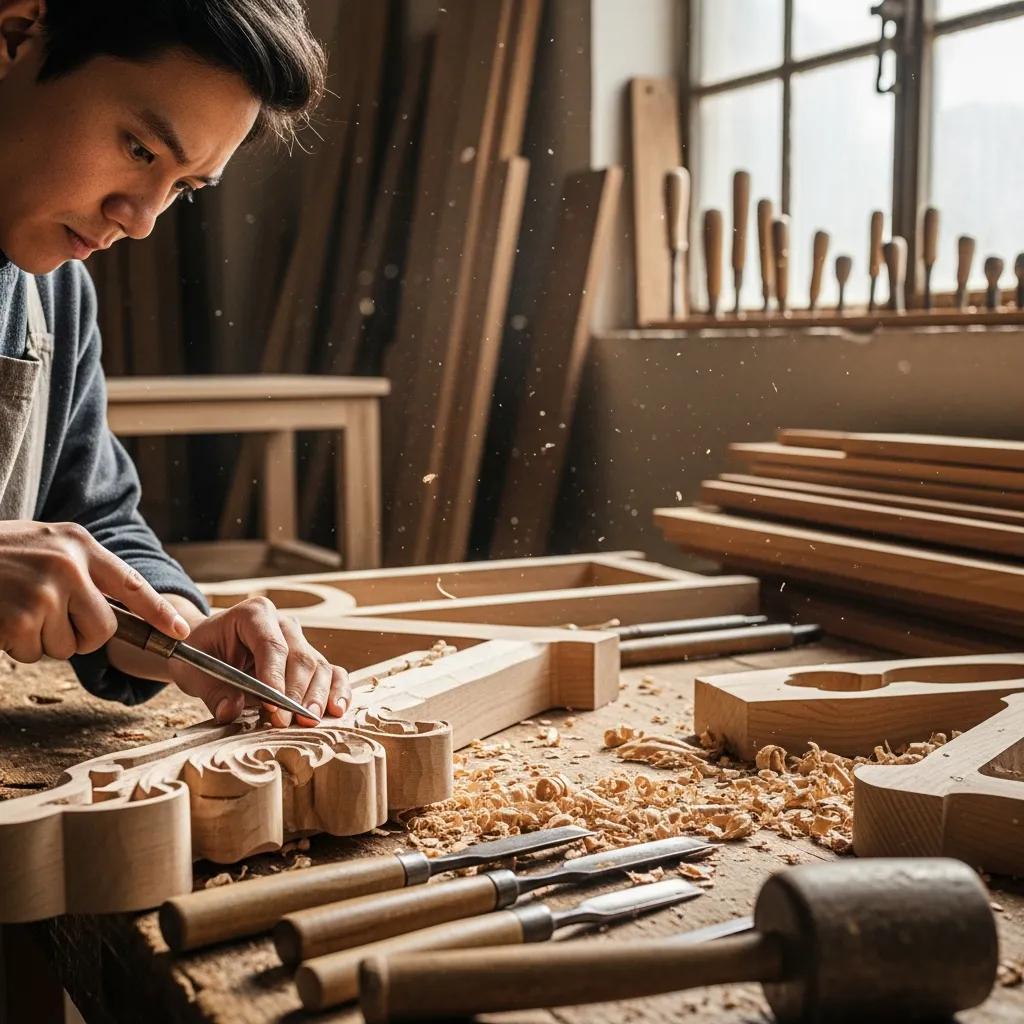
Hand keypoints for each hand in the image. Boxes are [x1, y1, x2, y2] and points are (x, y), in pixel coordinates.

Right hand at [0, 520, 190, 661]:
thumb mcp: (45, 544)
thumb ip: (79, 570)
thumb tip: (115, 613)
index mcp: (78, 544)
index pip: (132, 583)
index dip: (159, 612)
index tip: (182, 631)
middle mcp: (68, 565)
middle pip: (104, 630)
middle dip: (80, 637)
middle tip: (48, 620)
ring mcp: (44, 591)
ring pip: (67, 647)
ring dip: (42, 641)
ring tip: (16, 611)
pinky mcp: (21, 617)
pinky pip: (35, 654)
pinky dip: (17, 647)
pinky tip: (2, 621)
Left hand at [166, 597, 350, 726]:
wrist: (207, 649)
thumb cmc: (201, 656)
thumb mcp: (194, 671)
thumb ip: (213, 690)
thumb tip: (230, 711)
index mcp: (254, 614)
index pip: (271, 644)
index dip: (274, 675)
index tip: (272, 706)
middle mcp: (283, 624)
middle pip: (299, 657)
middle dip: (296, 692)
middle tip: (287, 721)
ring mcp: (300, 641)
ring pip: (319, 666)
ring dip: (317, 696)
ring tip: (309, 721)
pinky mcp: (311, 660)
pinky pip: (333, 672)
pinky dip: (337, 691)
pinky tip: (336, 709)